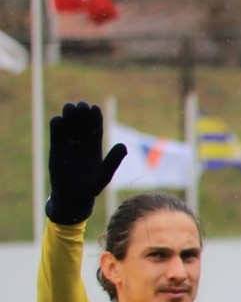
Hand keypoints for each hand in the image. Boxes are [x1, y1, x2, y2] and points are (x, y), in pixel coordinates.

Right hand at [46, 102, 127, 226]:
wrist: (73, 196)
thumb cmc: (91, 187)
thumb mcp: (104, 174)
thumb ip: (113, 160)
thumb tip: (124, 145)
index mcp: (95, 147)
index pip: (96, 128)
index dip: (95, 117)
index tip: (94, 108)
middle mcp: (82, 143)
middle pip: (82, 124)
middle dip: (81, 113)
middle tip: (81, 105)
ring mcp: (68, 145)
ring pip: (68, 126)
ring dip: (68, 116)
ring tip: (69, 108)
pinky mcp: (55, 149)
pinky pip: (55, 135)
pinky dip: (56, 127)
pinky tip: (58, 120)